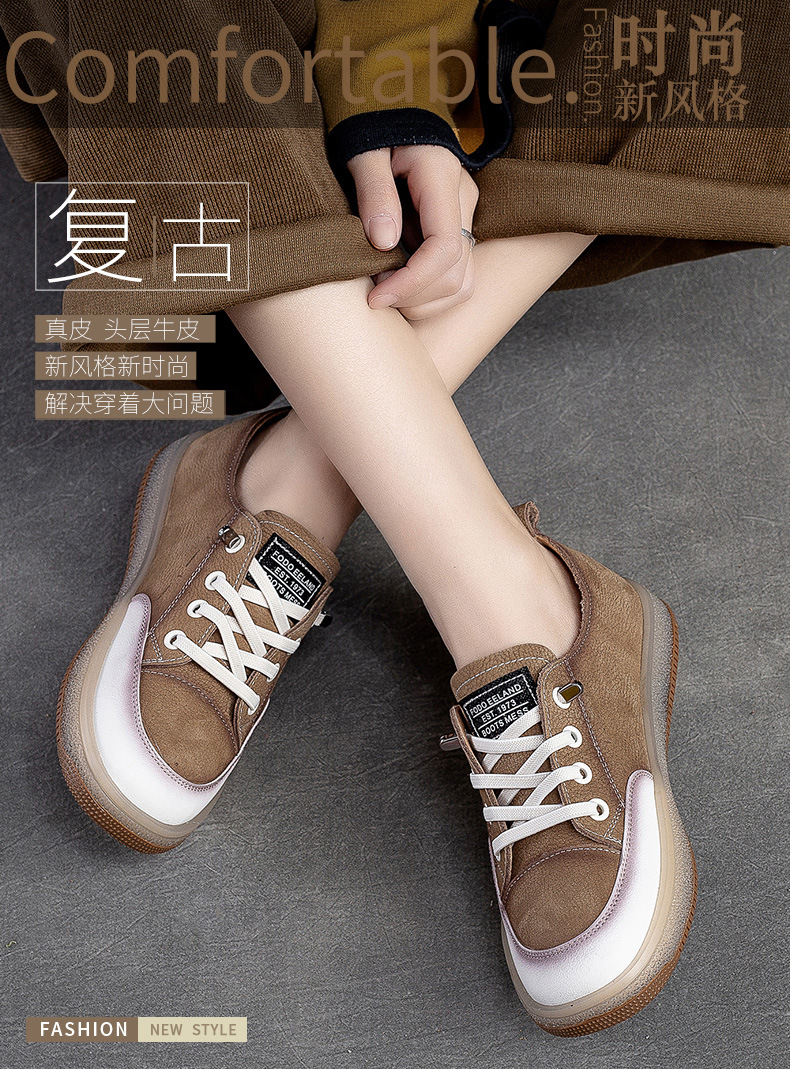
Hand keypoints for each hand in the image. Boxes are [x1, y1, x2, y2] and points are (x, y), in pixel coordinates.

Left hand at [347, 144, 478, 319]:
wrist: (391, 113)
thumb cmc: (373, 129)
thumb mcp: (363, 151)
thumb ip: (374, 192)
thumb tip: (384, 243)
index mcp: (442, 176)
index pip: (444, 248)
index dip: (412, 282)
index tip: (377, 297)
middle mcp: (463, 199)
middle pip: (456, 274)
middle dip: (414, 297)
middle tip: (373, 295)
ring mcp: (466, 216)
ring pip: (462, 283)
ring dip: (423, 301)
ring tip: (385, 292)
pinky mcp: (459, 229)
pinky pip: (457, 277)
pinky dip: (429, 294)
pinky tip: (399, 286)